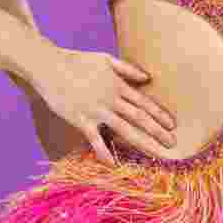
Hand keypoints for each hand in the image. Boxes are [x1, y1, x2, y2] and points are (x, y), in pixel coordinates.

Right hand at [29, 47, 176, 164]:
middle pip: (139, 117)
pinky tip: (113, 164)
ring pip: (124, 129)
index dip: (160, 114)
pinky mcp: (81, 120)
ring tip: (156, 153)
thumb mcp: (104, 59)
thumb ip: (127, 69)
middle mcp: (111, 99)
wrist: (49, 66)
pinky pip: (96, 139)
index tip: (173, 124)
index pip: (144, 102)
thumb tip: (147, 77)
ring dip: (142, 142)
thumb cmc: (76, 61)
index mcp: (117, 85)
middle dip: (158, 131)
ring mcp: (96, 110)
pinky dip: (104, 152)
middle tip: (173, 144)